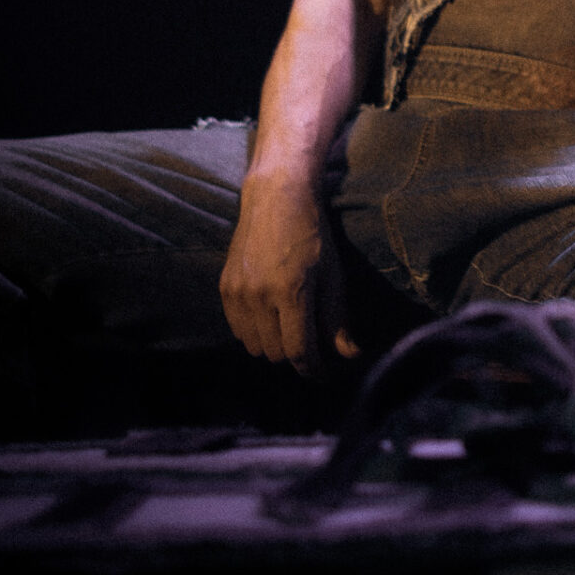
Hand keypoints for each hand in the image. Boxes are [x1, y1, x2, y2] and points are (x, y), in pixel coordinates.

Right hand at [219, 176, 360, 374]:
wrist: (276, 199)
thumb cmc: (313, 235)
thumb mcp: (333, 275)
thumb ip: (337, 319)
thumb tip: (349, 356)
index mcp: (291, 291)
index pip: (299, 351)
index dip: (313, 370)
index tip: (324, 375)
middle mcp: (260, 295)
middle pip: (276, 354)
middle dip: (296, 355)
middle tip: (310, 342)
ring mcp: (238, 292)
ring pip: (255, 347)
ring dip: (274, 346)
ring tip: (289, 327)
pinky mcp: (225, 288)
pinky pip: (238, 331)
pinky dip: (254, 333)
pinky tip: (269, 318)